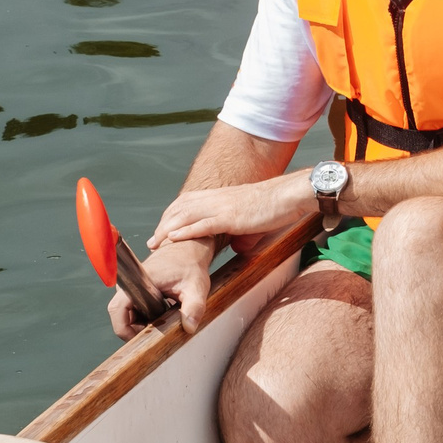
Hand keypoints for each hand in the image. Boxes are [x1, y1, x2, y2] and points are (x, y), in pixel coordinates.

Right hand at [110, 237, 216, 338]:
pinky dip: (147, 316)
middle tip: (161, 330)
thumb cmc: (191, 263)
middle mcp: (131, 283)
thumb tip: (189, 327)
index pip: (117, 310)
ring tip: (165, 320)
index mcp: (138, 281)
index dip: (126, 329)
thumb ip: (194, 307)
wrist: (189, 248)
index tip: (144, 338)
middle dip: (139, 329)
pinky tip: (163, 315)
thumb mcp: (196, 287)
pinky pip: (135, 309)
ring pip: (128, 314)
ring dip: (144, 323)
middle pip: (122, 316)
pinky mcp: (137, 289)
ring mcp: (133, 287)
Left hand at [148, 173, 311, 250]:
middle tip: (153, 240)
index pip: (188, 203)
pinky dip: (186, 231)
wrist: (289, 195)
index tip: (163, 230)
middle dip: (164, 223)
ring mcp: (223, 207)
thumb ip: (241, 232)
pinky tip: (174, 238)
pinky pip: (204, 224)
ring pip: (186, 215)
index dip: (172, 216)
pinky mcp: (231, 217)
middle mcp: (217, 199)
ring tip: (156, 242)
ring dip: (168, 229)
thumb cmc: (275, 207)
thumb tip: (239, 247)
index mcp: (221, 197)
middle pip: (181, 208)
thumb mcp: (253, 220)